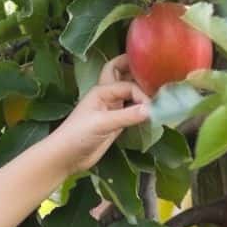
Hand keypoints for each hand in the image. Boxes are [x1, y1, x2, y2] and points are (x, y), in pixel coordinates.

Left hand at [50, 56, 149, 175]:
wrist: (66, 158)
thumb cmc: (77, 135)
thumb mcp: (102, 123)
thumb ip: (127, 116)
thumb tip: (151, 110)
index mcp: (102, 90)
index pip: (128, 85)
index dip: (141, 93)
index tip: (151, 106)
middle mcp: (108, 96)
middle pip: (123, 74)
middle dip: (136, 69)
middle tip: (156, 70)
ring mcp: (112, 109)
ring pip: (129, 93)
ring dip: (141, 91)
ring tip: (160, 91)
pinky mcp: (115, 124)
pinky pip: (132, 112)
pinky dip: (141, 110)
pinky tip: (152, 112)